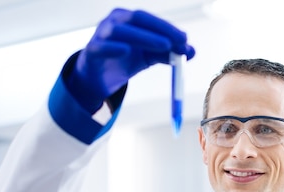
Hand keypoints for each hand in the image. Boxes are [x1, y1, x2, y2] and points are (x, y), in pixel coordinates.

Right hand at [66, 8, 195, 112]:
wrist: (98, 78)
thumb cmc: (124, 61)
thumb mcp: (149, 56)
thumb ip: (169, 53)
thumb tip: (191, 52)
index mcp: (128, 20)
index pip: (149, 19)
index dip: (168, 28)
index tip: (185, 39)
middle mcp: (113, 22)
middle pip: (137, 19)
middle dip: (160, 30)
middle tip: (178, 41)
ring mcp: (100, 34)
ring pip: (120, 31)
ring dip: (144, 37)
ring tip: (163, 46)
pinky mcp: (92, 51)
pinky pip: (101, 47)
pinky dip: (113, 47)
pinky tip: (125, 50)